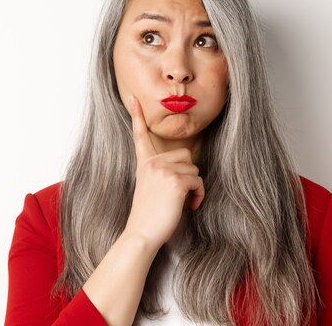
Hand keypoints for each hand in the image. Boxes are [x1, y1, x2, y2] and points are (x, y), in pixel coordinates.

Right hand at [123, 95, 204, 250]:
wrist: (142, 233)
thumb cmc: (149, 216)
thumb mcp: (150, 188)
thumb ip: (161, 173)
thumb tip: (185, 171)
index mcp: (144, 164)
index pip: (140, 136)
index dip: (137, 116)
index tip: (133, 98)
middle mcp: (152, 163)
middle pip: (186, 155)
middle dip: (188, 175)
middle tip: (179, 194)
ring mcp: (163, 170)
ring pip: (195, 170)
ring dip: (194, 188)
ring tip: (182, 203)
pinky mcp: (176, 181)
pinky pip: (198, 182)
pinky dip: (198, 196)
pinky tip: (189, 207)